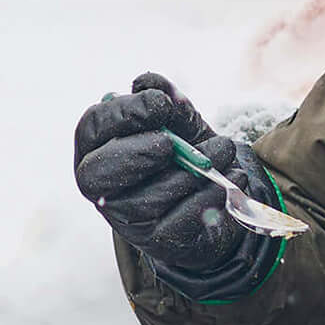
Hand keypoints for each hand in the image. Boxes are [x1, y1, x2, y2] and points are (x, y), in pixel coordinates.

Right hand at [72, 72, 269, 277]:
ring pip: (148, 199)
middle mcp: (101, 187)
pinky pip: (181, 220)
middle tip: (171, 143)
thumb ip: (164, 99)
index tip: (159, 105)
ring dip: (192, 170)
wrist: (210, 197)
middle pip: (98, 174)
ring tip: (224, 150)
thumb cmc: (182, 152)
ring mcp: (126, 218)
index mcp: (97, 147)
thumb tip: (144, 82)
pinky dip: (211, 195)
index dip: (122, 114)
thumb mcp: (177, 121)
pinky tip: (232, 177)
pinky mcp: (157, 242)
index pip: (91, 128)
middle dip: (137, 154)